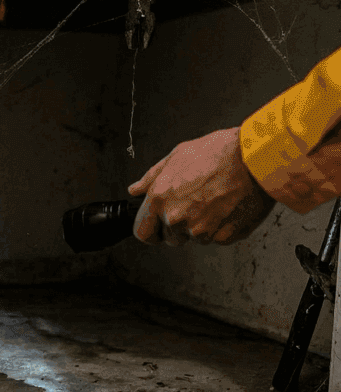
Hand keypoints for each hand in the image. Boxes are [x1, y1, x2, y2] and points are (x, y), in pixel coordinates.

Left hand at [127, 127, 276, 245]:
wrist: (256, 158)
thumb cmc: (218, 152)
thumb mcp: (177, 155)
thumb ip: (152, 177)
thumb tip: (136, 190)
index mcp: (160, 199)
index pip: (143, 233)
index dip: (150, 231)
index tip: (157, 229)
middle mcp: (177, 219)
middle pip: (170, 237)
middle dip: (178, 226)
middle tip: (196, 203)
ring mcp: (201, 230)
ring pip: (195, 238)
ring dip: (201, 226)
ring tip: (215, 200)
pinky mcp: (224, 236)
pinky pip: (217, 238)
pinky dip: (221, 228)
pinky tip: (228, 206)